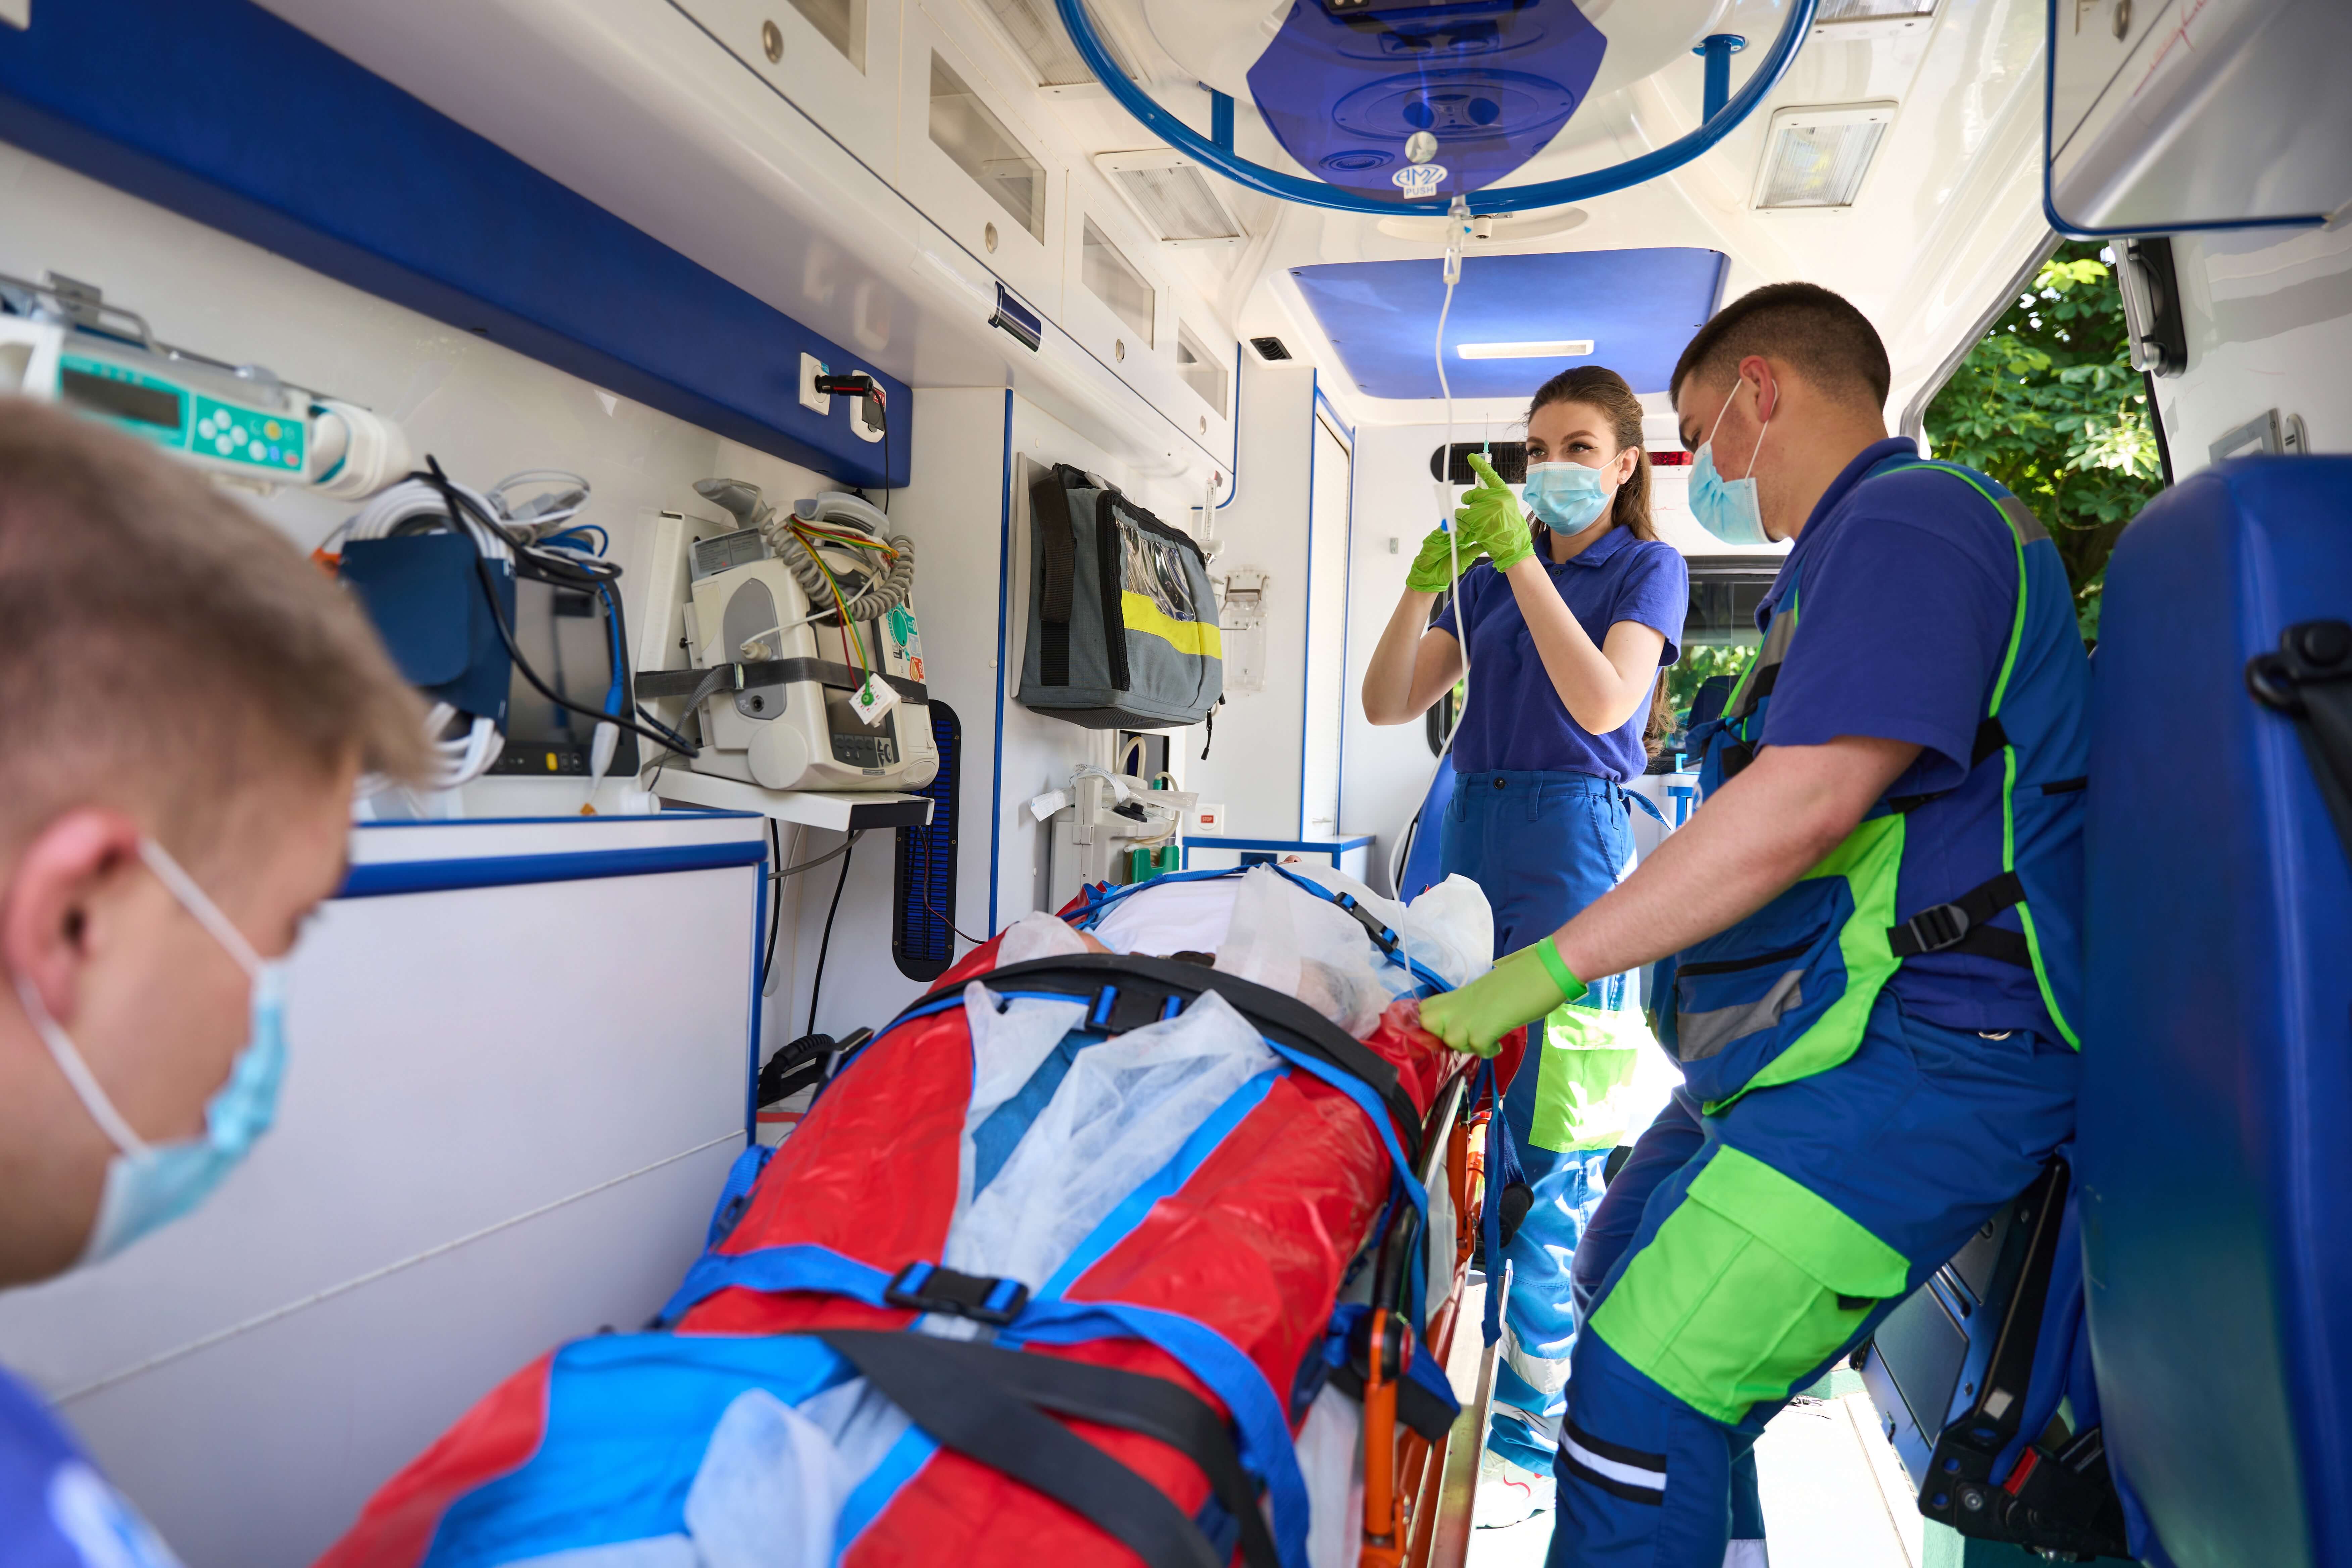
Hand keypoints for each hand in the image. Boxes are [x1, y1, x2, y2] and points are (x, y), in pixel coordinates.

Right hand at [1405, 524, 1485, 592]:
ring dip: (1457, 526)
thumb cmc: (1448, 569)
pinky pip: (1438, 531)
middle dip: (1466, 523)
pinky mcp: (1433, 538)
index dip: (1474, 526)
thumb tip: (1485, 545)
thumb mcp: (1464, 561)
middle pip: (1460, 524)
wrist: (1432, 577)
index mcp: (1462, 541)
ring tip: (1463, 531)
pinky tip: (1450, 531)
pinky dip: (1444, 529)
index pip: (1468, 529)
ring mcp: (1443, 537)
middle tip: (1471, 527)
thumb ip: (1473, 552)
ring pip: (1450, 525)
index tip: (1480, 526)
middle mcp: (1453, 537)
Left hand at [1417, 937, 1584, 1056]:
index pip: (1425, 1009)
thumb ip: (1471, 1006)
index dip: (1431, 1023)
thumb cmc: (1523, 978)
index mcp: (1460, 993)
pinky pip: (1477, 1049)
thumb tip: (1469, 1021)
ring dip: (1468, 1046)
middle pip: (1427, 1023)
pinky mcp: (1485, 1028)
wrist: (1545, 971)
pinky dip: (1488, 1051)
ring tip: (1487, 1040)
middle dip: (1441, 1035)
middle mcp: (1459, 1003)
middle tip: (1466, 1037)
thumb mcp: (1487, 993)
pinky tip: (1498, 1044)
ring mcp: (1470, 1015)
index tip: (1448, 1030)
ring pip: (1451, 1040)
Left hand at [1456, 452, 1533, 571]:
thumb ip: (1496, 501)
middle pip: (1472, 494)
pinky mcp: (1477, 519)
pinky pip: (1462, 517)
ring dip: (1467, 518)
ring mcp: (1487, 508)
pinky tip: (1475, 530)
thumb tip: (1480, 495)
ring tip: (1481, 527)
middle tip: (1475, 514)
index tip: (1470, 456)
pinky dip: (1463, 524)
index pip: (1490, 476)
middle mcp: (1496, 498)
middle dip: (1469, 502)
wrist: (1515, 548)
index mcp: (1505, 494)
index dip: (1479, 465)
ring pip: (1465, 508)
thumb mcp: (1508, 510)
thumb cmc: (1512, 532)